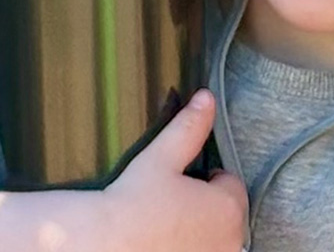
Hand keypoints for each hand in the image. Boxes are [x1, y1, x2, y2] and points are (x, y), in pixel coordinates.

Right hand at [102, 89, 247, 251]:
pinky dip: (188, 249)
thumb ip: (189, 127)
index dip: (207, 180)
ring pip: (215, 239)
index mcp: (229, 208)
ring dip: (200, 232)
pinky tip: (164, 244)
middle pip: (225, 215)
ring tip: (166, 226)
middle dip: (206, 207)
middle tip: (171, 203)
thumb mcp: (162, 157)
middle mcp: (231, 242)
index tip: (182, 183)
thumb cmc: (133, 204)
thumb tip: (206, 98)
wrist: (102, 245)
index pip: (230, 185)